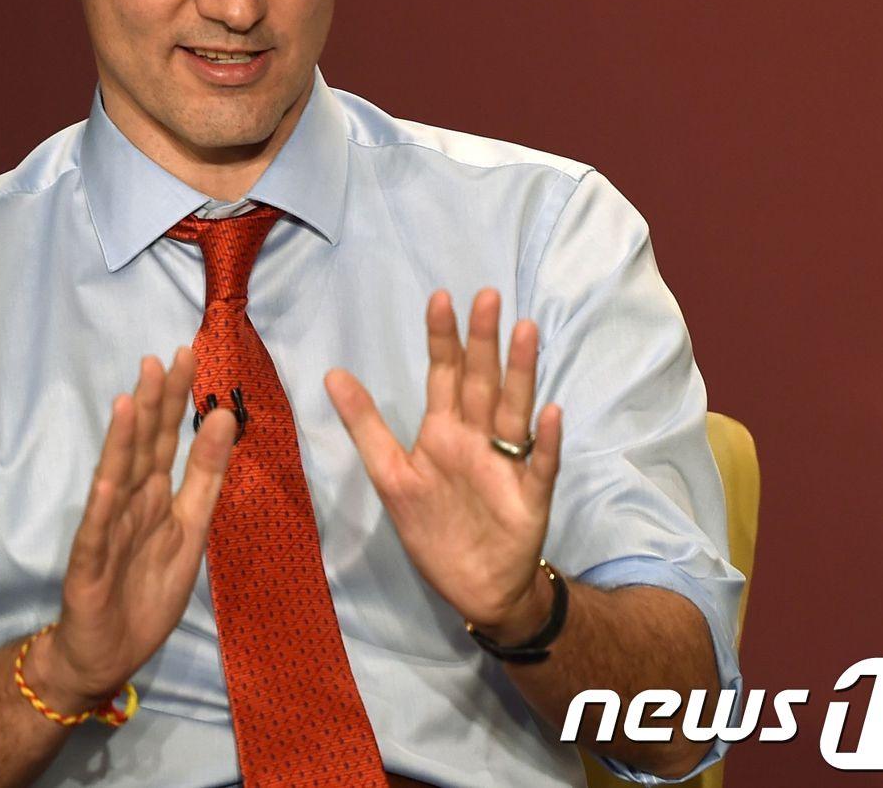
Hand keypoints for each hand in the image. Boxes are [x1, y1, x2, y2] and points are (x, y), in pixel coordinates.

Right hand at [25, 348, 238, 710]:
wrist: (107, 652)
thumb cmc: (146, 590)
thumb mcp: (191, 529)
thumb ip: (206, 476)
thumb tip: (225, 417)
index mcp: (154, 495)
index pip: (167, 438)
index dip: (176, 399)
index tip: (187, 354)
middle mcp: (128, 503)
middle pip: (141, 448)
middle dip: (150, 405)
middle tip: (159, 359)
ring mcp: (106, 530)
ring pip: (116, 479)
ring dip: (121, 442)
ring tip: (127, 401)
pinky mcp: (90, 564)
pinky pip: (98, 531)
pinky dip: (102, 505)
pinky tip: (109, 476)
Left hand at [324, 288, 562, 638]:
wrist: (475, 587)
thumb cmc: (433, 528)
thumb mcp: (390, 475)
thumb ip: (365, 425)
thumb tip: (331, 373)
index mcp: (445, 431)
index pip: (444, 375)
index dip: (442, 339)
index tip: (441, 298)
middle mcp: (479, 437)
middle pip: (482, 381)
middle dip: (483, 340)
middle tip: (487, 295)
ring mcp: (508, 462)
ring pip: (514, 409)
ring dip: (521, 372)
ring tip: (526, 331)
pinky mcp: (531, 494)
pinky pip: (541, 463)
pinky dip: (547, 440)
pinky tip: (551, 413)